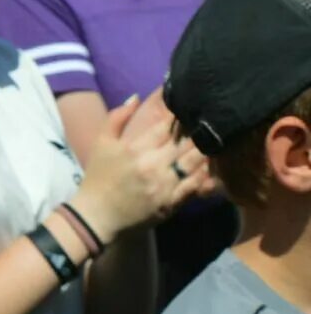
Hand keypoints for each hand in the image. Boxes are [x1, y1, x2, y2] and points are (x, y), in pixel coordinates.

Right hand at [70, 93, 211, 235]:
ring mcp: (164, 184)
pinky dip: (206, 174)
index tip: (190, 110)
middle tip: (210, 124)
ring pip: (195, 162)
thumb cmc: (98, 178)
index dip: (180, 117)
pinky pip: (196, 184)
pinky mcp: (171, 202)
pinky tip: (212, 166)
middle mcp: (152, 164)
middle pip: (185, 143)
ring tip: (216, 141)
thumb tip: (136, 97)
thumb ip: (117, 118)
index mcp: (135, 149)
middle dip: (198, 132)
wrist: (97, 216)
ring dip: (207, 150)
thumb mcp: (101, 144)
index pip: (165, 127)